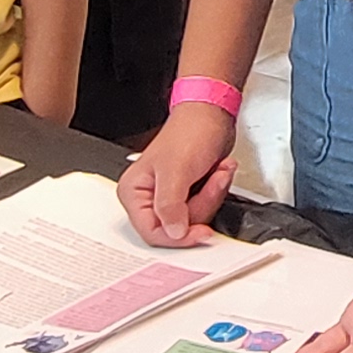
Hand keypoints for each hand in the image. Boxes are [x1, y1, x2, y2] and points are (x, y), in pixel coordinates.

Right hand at [117, 103, 238, 243]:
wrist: (212, 115)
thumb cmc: (189, 132)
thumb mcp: (176, 170)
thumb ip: (170, 205)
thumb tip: (172, 233)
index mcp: (134, 192)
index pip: (151, 232)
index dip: (177, 237)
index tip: (200, 232)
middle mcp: (149, 197)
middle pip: (177, 228)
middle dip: (201, 205)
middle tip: (211, 181)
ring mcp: (170, 197)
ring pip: (194, 220)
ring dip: (212, 195)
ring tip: (216, 171)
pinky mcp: (188, 194)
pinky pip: (205, 208)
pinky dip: (216, 192)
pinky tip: (217, 172)